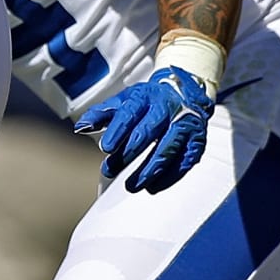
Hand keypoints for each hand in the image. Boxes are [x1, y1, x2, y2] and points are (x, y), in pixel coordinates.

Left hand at [75, 67, 213, 192]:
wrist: (185, 93)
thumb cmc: (149, 101)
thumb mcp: (125, 101)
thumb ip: (102, 114)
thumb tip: (81, 127)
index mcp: (148, 96)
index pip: (131, 113)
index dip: (118, 131)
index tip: (106, 148)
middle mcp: (169, 109)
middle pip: (149, 132)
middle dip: (129, 153)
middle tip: (110, 170)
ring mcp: (186, 125)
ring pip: (168, 149)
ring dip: (149, 171)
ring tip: (131, 185)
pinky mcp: (197, 142)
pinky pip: (185, 162)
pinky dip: (169, 178)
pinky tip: (153, 187)